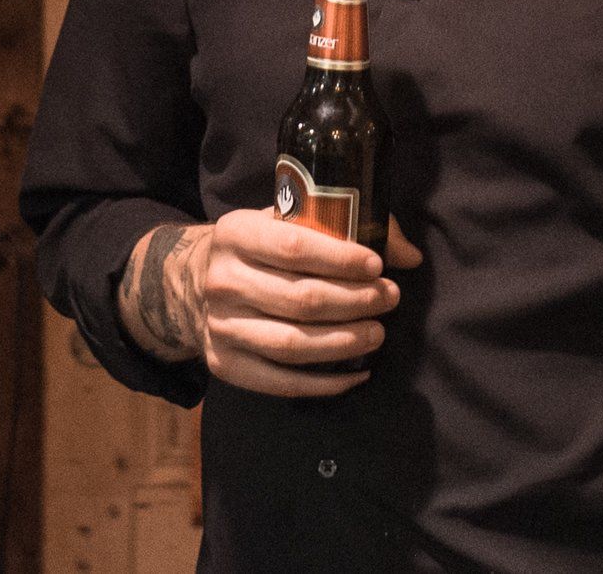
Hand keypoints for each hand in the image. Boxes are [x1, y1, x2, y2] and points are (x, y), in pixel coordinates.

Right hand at [127, 210, 421, 398]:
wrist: (194, 282)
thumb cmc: (260, 247)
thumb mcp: (287, 220)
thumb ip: (347, 227)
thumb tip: (408, 255)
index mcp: (236, 233)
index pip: (296, 247)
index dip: (342, 259)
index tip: (378, 266)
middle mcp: (222, 281)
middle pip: (300, 299)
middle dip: (354, 301)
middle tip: (389, 299)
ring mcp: (219, 327)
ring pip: (292, 344)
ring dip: (344, 342)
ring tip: (378, 333)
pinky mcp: (224, 364)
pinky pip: (279, 382)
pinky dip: (323, 383)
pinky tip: (356, 374)